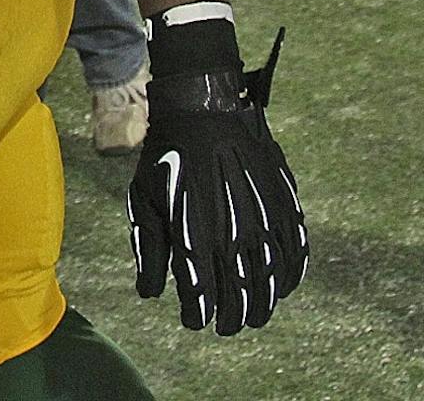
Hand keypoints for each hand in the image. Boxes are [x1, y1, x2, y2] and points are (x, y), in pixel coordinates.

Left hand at [129, 25, 307, 333]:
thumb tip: (149, 293)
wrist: (203, 112)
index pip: (201, 295)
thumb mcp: (143, 201)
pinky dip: (291, 275)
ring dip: (263, 304)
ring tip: (253, 315)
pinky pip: (295, 253)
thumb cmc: (165, 158)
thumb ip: (149, 250)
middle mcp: (232, 235)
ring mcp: (262, 222)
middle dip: (232, 317)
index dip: (198, 315)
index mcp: (193, 236)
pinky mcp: (284, 207)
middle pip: (240, 295)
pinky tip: (282, 285)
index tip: (194, 321)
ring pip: (270, 281)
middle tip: (226, 325)